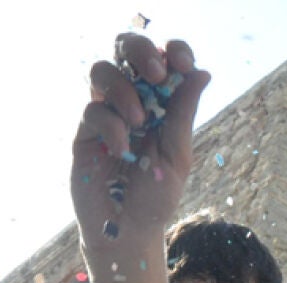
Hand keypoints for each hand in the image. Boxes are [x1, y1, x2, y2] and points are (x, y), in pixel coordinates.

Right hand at [70, 33, 209, 264]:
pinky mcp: (84, 132)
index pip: (163, 58)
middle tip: (156, 73)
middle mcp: (130, 99)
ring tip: (138, 120)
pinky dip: (110, 125)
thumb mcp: (177, 155)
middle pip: (125, 49)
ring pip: (102, 71)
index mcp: (159, 100)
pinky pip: (92, 110)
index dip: (173, 51)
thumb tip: (202, 72)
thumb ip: (183, 114)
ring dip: (123, 89)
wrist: (128, 230)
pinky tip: (122, 148)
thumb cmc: (156, 195)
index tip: (183, 62)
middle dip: (140, 51)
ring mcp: (105, 113)